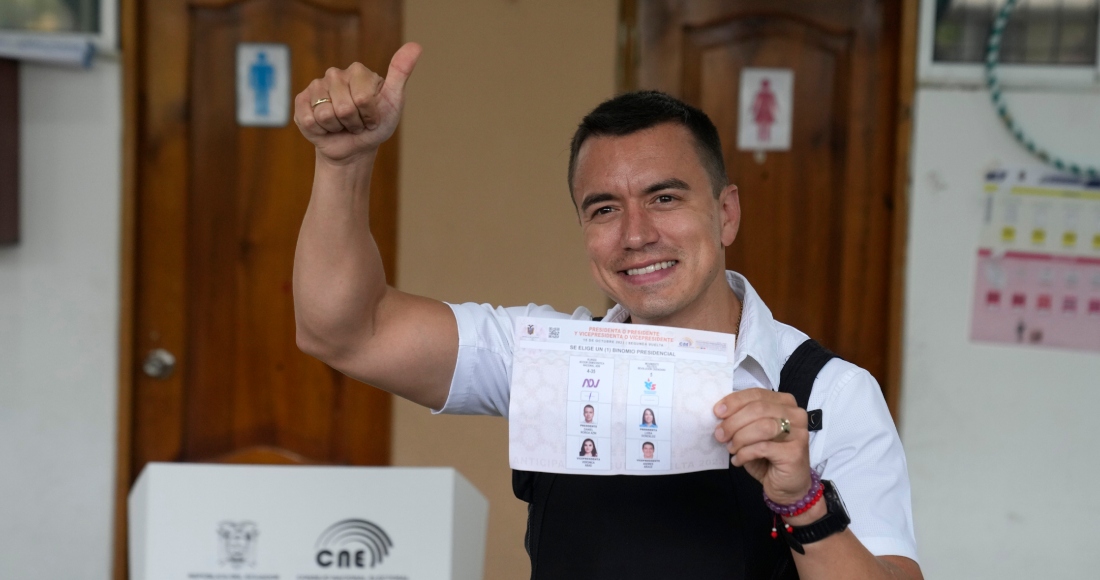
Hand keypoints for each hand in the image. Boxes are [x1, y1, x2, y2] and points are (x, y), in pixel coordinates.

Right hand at [294, 42, 421, 163]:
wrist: (354, 148)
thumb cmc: (376, 125)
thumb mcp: (394, 102)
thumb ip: (401, 73)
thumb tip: (416, 46)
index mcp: (358, 71)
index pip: (363, 99)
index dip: (370, 116)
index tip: (372, 118)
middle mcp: (335, 74)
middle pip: (344, 108)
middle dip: (354, 123)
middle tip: (357, 123)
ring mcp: (316, 87)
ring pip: (325, 115)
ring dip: (337, 128)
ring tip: (342, 125)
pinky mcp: (301, 102)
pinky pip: (309, 120)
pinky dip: (320, 131)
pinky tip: (326, 128)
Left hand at [713, 389, 811, 504]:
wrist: (787, 485)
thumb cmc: (768, 456)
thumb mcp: (752, 432)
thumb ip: (742, 419)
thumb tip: (719, 414)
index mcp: (784, 403)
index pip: (757, 394)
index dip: (734, 401)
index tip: (717, 412)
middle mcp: (795, 414)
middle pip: (758, 409)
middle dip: (733, 422)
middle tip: (720, 435)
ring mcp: (798, 433)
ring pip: (762, 427)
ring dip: (739, 438)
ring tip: (731, 448)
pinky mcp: (795, 452)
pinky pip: (763, 448)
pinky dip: (745, 454)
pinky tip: (738, 460)